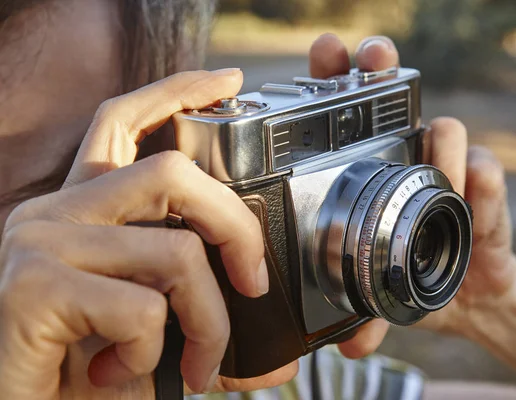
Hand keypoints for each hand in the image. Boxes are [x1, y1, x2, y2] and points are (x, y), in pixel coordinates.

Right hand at [0, 69, 296, 398]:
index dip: (176, 92)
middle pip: (173, 172)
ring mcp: (40, 246)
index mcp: (86, 213)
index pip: (125, 122)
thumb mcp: (157, 336)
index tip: (225, 83)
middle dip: (236, 229)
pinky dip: (153, 353)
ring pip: (176, 252)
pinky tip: (119, 372)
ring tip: (196, 365)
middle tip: (253, 285)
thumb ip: (211, 326)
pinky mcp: (32, 290)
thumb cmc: (84, 380)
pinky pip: (141, 309)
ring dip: (208, 321)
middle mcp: (56, 215)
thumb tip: (283, 353)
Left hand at [308, 34, 513, 349]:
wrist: (466, 296)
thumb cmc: (410, 277)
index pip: (348, 116)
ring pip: (447, 129)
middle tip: (374, 56)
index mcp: (370, 174)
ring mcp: (448, 172)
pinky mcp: (486, 191)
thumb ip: (363, 311)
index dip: (336, 78)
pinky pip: (488, 173)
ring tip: (437, 167)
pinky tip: (473, 196)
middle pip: (397, 96)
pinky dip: (481, 183)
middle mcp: (408, 161)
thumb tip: (348, 344)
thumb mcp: (379, 291)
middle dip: (382, 67)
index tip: (326, 54)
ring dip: (439, 143)